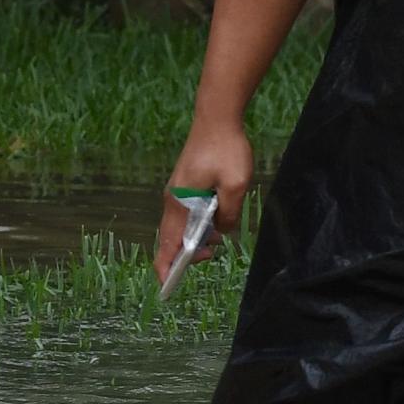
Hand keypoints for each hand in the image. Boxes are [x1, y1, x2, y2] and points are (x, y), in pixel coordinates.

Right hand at [157, 121, 254, 285]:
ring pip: (181, 225)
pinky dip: (197, 224)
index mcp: (180, 202)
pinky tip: (214, 225)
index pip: (168, 243)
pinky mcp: (186, 184)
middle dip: (187, 255)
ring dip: (195, 239)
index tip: (167, 285)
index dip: (166, 266)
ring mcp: (178, 191)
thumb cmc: (226, 149)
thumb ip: (229, 213)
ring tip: (216, 245)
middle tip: (212, 256)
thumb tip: (222, 231)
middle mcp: (173, 199)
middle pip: (172, 237)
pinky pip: (187, 213)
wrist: (217, 118)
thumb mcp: (237, 185)